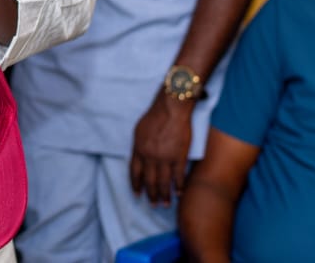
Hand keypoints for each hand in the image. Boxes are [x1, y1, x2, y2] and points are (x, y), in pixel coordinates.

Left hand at [130, 90, 193, 205]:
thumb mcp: (139, 130)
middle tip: (153, 205)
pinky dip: (179, 187)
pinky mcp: (179, 157)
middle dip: (151, 194)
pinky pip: (178, 177)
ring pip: (163, 182)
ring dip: (164, 195)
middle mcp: (150, 157)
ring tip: (165, 204)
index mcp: (138, 149)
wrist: (171, 109)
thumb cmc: (155, 116)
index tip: (137, 194)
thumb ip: (138, 146)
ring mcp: (165, 158)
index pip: (135, 172)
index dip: (136, 185)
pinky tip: (179, 194)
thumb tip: (138, 159)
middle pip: (149, 181)